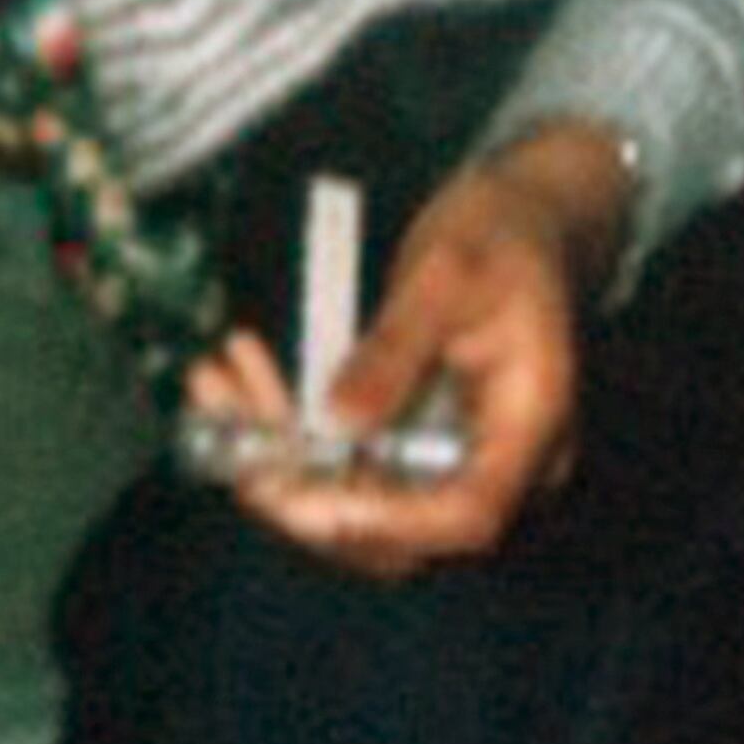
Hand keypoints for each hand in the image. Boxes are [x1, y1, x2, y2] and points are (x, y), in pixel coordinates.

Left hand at [200, 130, 625, 576]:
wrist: (519, 216)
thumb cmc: (499, 237)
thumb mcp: (445, 275)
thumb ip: (395, 351)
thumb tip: (338, 421)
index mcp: (531, 428)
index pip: (467, 512)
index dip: (384, 518)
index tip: (301, 494)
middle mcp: (493, 461)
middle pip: (397, 528)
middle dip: (298, 485)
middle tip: (226, 423)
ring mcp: (447, 455)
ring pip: (353, 495)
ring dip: (272, 451)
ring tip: (213, 378)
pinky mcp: (405, 437)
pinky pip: (339, 456)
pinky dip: (279, 424)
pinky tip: (233, 372)